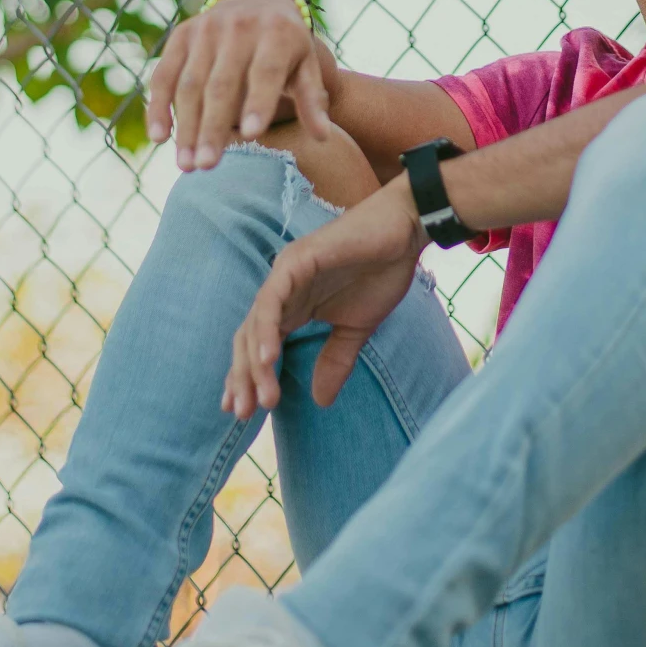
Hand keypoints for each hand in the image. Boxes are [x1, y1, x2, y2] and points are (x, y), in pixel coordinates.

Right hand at [146, 0, 335, 171]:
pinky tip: (159, 138)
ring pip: (190, 84)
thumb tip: (324, 137)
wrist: (258, 1)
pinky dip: (158, 106)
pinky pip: (164, 74)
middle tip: (207, 166)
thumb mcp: (307, 65)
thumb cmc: (288, 46)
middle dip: (213, 127)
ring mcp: (205, 29)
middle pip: (222, 84)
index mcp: (276, 33)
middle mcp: (238, 27)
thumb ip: (312, 99)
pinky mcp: (181, 35)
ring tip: (186, 166)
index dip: (258, 102)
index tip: (251, 135)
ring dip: (186, 126)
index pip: (265, 71)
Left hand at [223, 177, 424, 417]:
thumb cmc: (381, 271)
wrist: (403, 232)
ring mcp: (285, 273)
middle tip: (242, 414)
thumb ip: (336, 360)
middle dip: (242, 377)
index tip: (242, 413)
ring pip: (256, 321)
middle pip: (247, 337)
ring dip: (254, 361)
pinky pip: (273, 298)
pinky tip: (267, 356)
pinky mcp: (297, 260)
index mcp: (292, 306)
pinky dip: (266, 327)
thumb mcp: (357, 329)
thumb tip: (321, 402)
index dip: (246, 377)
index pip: (257, 345)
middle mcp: (281, 291)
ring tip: (260, 396)